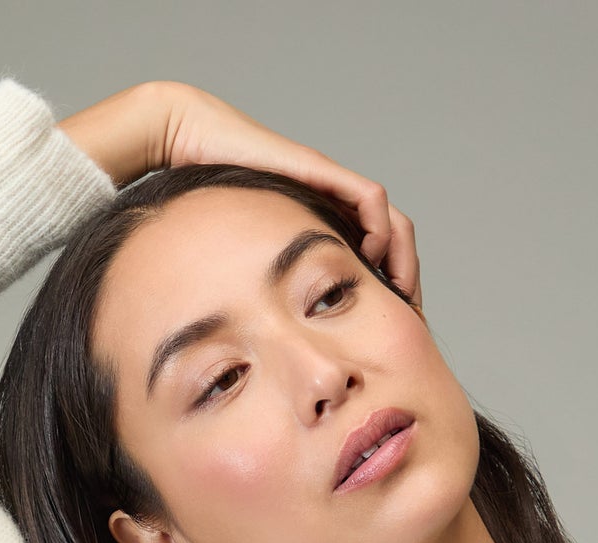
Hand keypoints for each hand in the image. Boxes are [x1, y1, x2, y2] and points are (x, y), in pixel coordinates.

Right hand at [57, 80, 421, 310]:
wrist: (189, 141)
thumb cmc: (204, 206)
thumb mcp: (242, 264)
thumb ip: (257, 293)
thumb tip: (263, 346)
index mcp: (319, 231)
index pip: (375, 258)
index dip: (389, 290)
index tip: (390, 327)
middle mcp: (332, 208)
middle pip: (394, 242)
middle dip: (406, 280)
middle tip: (408, 317)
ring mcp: (329, 188)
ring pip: (392, 223)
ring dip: (402, 259)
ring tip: (399, 292)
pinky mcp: (321, 172)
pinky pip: (371, 199)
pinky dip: (381, 229)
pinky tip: (369, 258)